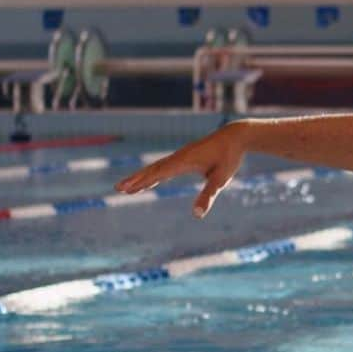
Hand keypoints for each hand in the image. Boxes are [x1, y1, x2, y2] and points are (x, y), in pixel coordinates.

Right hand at [114, 122, 246, 217]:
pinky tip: (148, 181)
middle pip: (153, 170)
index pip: (159, 174)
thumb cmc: (229, 158)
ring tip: (126, 186)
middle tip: (118, 188)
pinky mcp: (184, 157)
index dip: (143, 182)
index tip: (127, 188)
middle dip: (135, 179)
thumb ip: (208, 196)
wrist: (234, 136)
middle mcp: (178, 157)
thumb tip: (197, 215)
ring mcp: (180, 156)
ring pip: (156, 167)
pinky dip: (153, 174)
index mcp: (184, 161)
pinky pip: (164, 167)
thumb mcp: (221, 180)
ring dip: (141, 177)